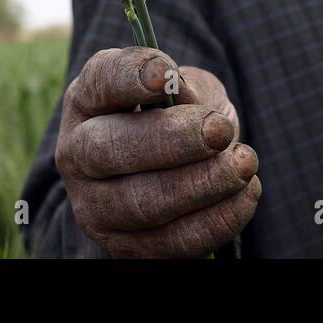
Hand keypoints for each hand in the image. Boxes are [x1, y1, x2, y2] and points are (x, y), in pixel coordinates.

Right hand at [54, 46, 261, 257]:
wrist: (175, 169)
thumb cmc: (179, 115)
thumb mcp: (186, 88)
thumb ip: (188, 89)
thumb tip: (189, 101)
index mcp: (88, 99)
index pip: (100, 82)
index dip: (129, 77)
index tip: (164, 75)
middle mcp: (77, 152)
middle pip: (110, 148)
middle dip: (172, 139)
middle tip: (219, 130)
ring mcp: (94, 205)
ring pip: (143, 202)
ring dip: (202, 184)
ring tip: (243, 164)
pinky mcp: (123, 247)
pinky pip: (173, 241)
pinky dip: (217, 219)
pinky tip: (245, 193)